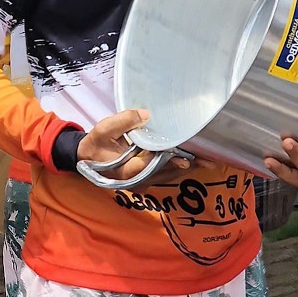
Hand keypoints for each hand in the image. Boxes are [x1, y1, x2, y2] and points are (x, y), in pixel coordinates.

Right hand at [77, 109, 213, 190]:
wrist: (88, 158)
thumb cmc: (97, 143)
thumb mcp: (104, 129)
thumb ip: (123, 121)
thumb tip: (146, 114)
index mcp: (125, 171)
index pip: (150, 166)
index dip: (169, 161)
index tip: (186, 157)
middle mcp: (136, 181)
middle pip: (165, 172)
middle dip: (186, 165)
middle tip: (209, 159)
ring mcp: (142, 182)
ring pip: (169, 175)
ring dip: (188, 167)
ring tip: (209, 159)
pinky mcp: (147, 179)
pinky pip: (167, 174)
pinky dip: (181, 167)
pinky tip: (196, 160)